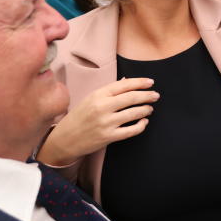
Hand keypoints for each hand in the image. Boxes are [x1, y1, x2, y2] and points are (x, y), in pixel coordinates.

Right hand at [38, 78, 158, 165]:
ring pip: (133, 113)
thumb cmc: (79, 117)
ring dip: (145, 109)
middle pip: (131, 97)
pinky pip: (131, 131)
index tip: (150, 82)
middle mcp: (102, 107)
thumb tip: (126, 81)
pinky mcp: (109, 137)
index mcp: (98, 94)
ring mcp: (106, 122)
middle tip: (156, 95)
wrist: (65, 139)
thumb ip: (108, 91)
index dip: (140, 82)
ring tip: (150, 108)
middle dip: (147, 95)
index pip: (124, 85)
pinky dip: (141, 126)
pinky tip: (144, 122)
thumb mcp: (90, 99)